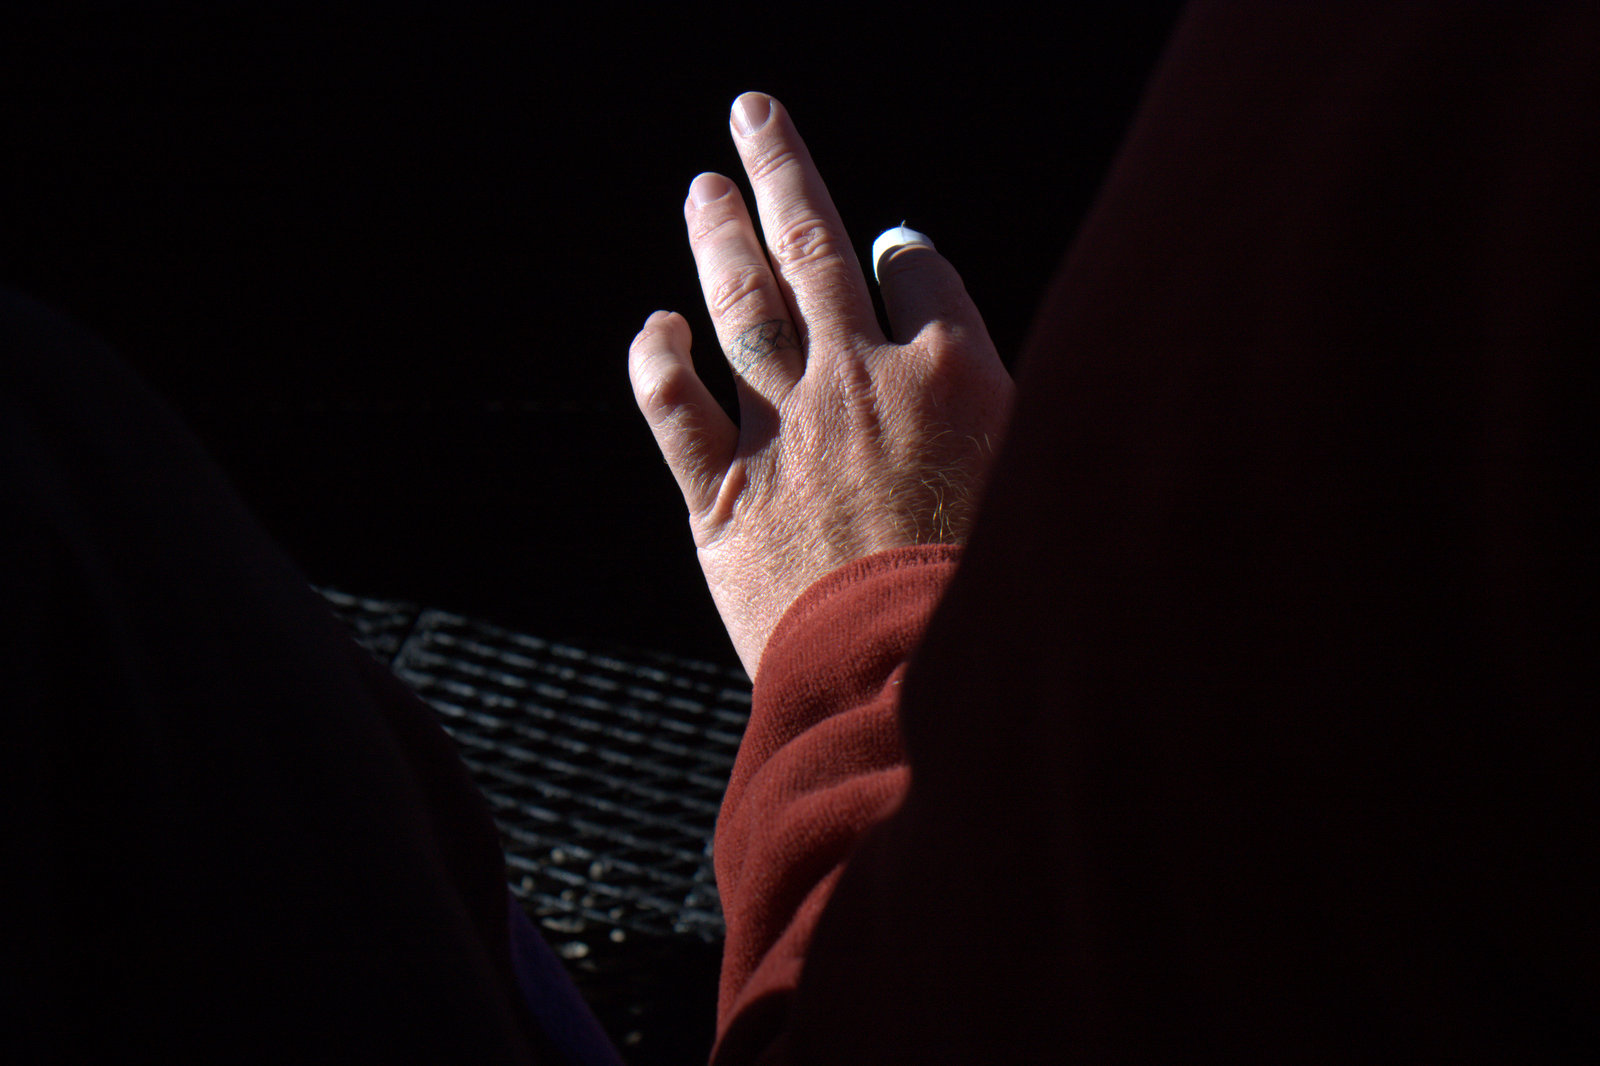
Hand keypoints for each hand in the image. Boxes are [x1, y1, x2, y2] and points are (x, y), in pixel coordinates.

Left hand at [628, 92, 1012, 677]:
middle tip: (751, 114)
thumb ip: (1021, 420)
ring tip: (702, 186)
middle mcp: (862, 383)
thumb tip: (1013, 370)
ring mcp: (786, 434)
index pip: (919, 274)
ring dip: (717, 238)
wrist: (916, 690)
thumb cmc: (996, 605)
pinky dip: (658, 362)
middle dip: (782, 173)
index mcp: (954, 375)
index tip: (891, 251)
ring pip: (742, 306)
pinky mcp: (722, 499)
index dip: (904, 256)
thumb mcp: (1046, 494)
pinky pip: (674, 408)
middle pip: (815, 251)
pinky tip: (657, 327)